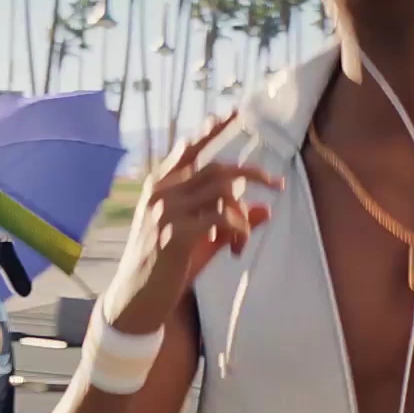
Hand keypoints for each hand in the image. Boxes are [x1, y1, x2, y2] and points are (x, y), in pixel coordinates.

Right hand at [101, 111, 282, 333]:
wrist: (135, 300)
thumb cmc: (164, 268)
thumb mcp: (200, 241)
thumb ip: (230, 223)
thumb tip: (267, 210)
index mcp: (160, 187)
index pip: (189, 150)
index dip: (211, 131)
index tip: (231, 112)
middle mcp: (161, 193)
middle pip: (217, 169)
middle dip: (253, 174)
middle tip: (278, 185)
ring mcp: (165, 211)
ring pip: (223, 192)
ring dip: (243, 215)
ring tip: (240, 241)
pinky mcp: (173, 233)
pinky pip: (221, 218)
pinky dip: (237, 230)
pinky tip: (233, 249)